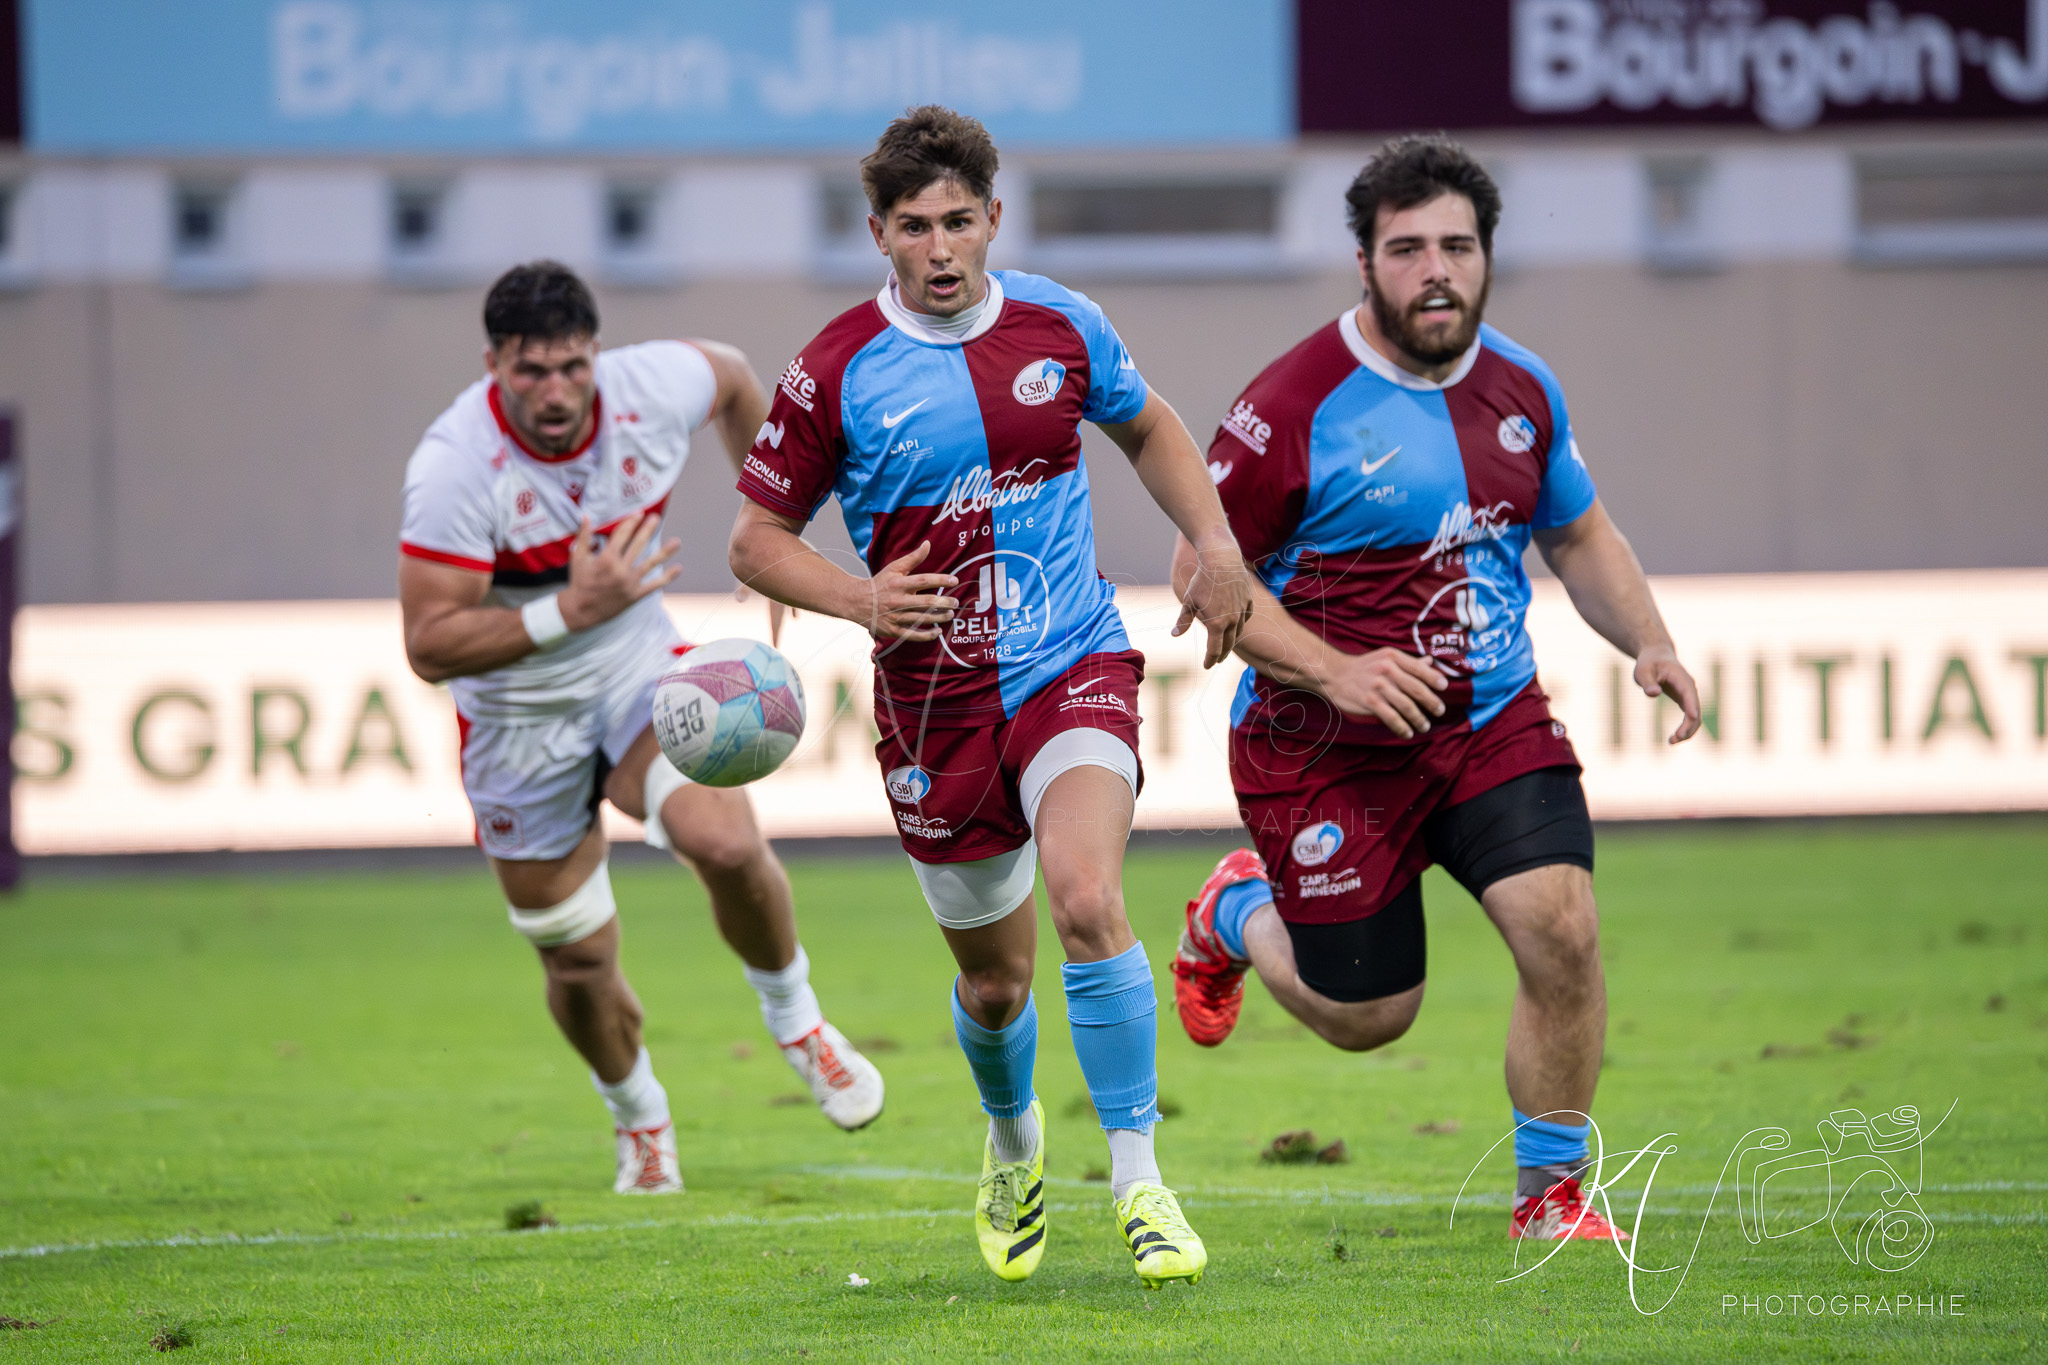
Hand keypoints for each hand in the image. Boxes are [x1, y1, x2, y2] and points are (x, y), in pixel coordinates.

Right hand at [558, 512, 680, 629]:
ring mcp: (629, 582)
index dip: (631, 523)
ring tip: (677, 542)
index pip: (622, 535)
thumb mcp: (578, 558)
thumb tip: (586, 516)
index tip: (640, 514)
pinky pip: (654, 585)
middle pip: (638, 545)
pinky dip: (667, 577)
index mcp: (606, 558)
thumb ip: (584, 536)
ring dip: (665, 552)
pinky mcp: (635, 595)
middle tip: (656, 518)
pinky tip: (678, 568)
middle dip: (648, 530)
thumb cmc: (580, 582)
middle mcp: (620, 569)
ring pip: (650, 564)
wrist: (582, 610)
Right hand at [854, 541, 959, 642]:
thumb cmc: (880, 583)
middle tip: (956, 602)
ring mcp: (895, 617)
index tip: (954, 580)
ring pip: (921, 619)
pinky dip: (926, 635)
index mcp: (898, 584)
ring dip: (939, 618)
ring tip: (950, 614)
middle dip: (944, 602)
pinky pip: (913, 635)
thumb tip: (928, 544)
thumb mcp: (894, 568)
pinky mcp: (893, 630)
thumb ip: (913, 558)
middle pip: (925, 602)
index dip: (940, 580)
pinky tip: (938, 631)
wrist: (856, 601)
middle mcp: (897, 600)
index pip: (923, 580)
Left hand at [1171, 540, 1253, 667]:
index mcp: (1216, 624)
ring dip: (1232, 641)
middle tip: (1217, 661)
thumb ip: (1183, 620)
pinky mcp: (1249, 600)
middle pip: (1228, 644)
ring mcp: (1242, 611)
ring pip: (1239, 632)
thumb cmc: (1202, 580)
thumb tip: (1175, 635)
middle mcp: (1232, 620)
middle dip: (1222, 655)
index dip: (1210, 660)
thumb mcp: (1189, 601)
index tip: (1207, 666)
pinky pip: (1246, 617)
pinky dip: (1241, 624)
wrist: (1222, 560)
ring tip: (1227, 645)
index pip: (1214, 650)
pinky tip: (1237, 625)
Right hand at [1322, 647, 1448, 737]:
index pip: (1419, 668)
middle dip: (1432, 702)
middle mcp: (1387, 670)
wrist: (1334, 674)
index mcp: (1393, 657)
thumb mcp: (1385, 658)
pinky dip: (1402, 727)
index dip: (1434, 678)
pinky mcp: (1370, 702)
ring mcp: (1378, 687)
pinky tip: (1407, 732)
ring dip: (1419, 719)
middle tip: (1440, 711)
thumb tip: (1430, 662)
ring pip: (1407, 706)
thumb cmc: (1363, 667)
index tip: (1444, 687)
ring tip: (1425, 726)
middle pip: (1416, 689)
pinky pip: (1392, 717)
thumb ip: (1408, 663)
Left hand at [1635, 644, 1700, 743]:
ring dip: (1688, 731)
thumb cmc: (1649, 662)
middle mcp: (1689, 688)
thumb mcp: (1642, 670)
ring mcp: (1689, 695)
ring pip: (1695, 716)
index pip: (1690, 695)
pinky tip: (1673, 738)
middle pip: (1695, 709)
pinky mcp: (1685, 700)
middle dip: (1688, 726)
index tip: (1691, 719)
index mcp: (1681, 678)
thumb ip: (1647, 682)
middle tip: (1674, 739)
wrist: (1657, 655)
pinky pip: (1690, 717)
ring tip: (1671, 742)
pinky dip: (1685, 728)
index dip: (1691, 707)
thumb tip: (1653, 694)